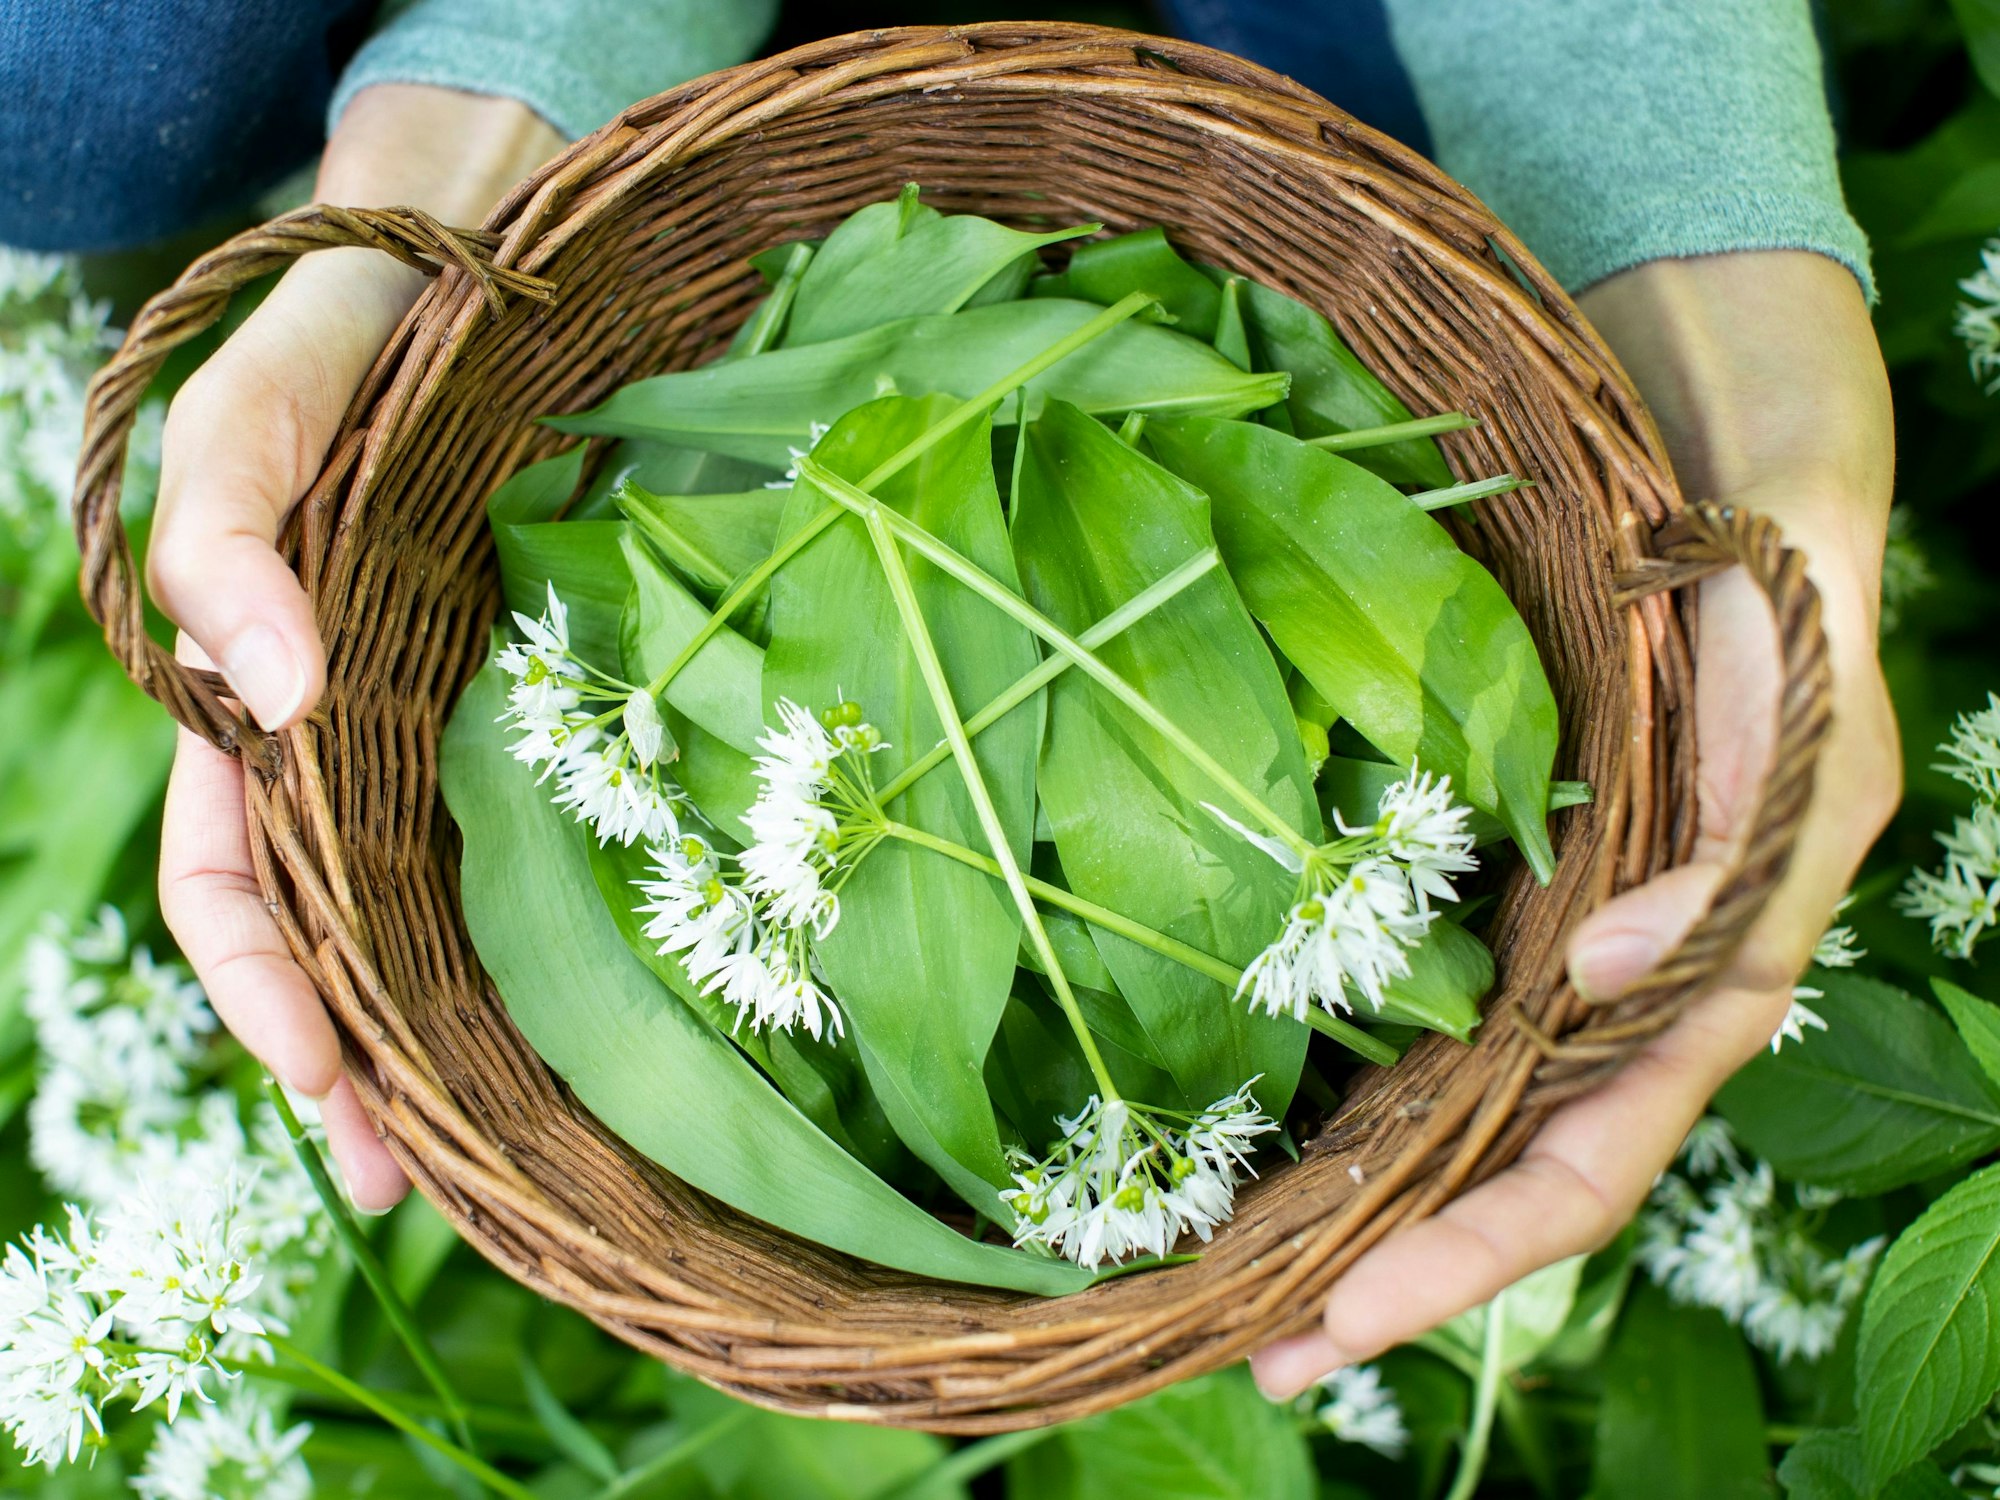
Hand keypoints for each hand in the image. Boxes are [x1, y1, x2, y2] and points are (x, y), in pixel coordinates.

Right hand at [151, 85, 560, 1208]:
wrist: (487, 256)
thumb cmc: (349, 336)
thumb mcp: (259, 413)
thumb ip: (229, 538)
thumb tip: (272, 693)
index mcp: (252, 700)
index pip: (226, 885)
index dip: (262, 997)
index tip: (334, 1092)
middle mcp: (353, 736)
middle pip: (336, 936)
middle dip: (364, 1066)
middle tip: (427, 1187)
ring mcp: (457, 724)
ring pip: (440, 910)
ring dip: (460, 1031)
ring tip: (513, 1149)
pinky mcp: (556, 696)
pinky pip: (543, 833)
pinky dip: (554, 928)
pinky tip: (608, 1002)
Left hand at [1253, 250, 1900, 1395]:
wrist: (1726, 460)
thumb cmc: (1778, 578)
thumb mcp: (1797, 701)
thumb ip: (1740, 851)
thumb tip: (1614, 983)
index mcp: (1716, 973)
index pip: (1594, 1160)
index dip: (1479, 1253)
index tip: (1348, 1318)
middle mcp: (1631, 984)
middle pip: (1515, 1173)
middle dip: (1403, 1275)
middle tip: (1267, 1351)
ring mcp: (1564, 937)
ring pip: (1468, 1109)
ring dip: (1368, 1204)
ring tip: (1246, 1282)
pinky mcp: (1508, 877)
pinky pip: (1435, 1003)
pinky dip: (1364, 1080)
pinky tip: (1277, 1123)